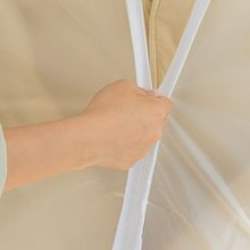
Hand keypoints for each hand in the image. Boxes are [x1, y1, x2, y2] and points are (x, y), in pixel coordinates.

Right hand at [2, 81, 172, 190]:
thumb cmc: (103, 109)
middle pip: (154, 121)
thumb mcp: (121, 86)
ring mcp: (142, 150)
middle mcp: (154, 134)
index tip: (141, 96)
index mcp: (157, 113)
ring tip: (109, 125)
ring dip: (130, 131)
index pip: (165, 103)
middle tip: (121, 108)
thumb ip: (135, 89)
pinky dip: (119, 144)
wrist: (84, 139)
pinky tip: (104, 139)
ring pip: (141, 137)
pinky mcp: (127, 163)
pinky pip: (127, 149)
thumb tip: (141, 94)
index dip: (152, 98)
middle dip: (141, 114)